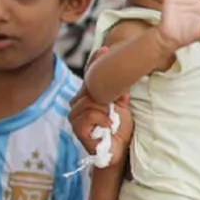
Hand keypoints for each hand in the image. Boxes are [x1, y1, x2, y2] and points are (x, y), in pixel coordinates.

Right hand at [68, 49, 132, 167]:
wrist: (118, 151)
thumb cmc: (120, 129)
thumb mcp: (122, 106)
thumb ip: (118, 91)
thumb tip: (124, 75)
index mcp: (88, 97)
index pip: (89, 77)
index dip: (95, 62)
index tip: (104, 49)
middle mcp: (78, 105)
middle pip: (88, 89)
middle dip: (104, 95)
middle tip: (117, 104)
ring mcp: (76, 118)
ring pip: (88, 103)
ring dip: (103, 111)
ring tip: (111, 119)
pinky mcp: (78, 130)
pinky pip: (87, 117)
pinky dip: (100, 120)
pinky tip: (108, 126)